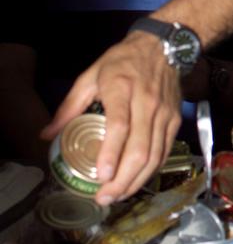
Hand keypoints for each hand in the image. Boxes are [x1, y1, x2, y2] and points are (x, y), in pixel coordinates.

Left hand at [44, 31, 181, 204]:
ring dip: (137, 181)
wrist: (163, 46)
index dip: (111, 154)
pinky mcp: (175, 120)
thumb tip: (47, 135)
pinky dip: (152, 171)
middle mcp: (147, 102)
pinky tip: (137, 181)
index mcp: (122, 88)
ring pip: (155, 156)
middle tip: (104, 197)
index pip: (120, 126)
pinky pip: (165, 152)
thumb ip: (69, 106)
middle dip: (122, 179)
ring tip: (118, 196)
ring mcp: (164, 113)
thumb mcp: (91, 75)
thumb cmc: (123, 60)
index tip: (100, 176)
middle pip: (140, 149)